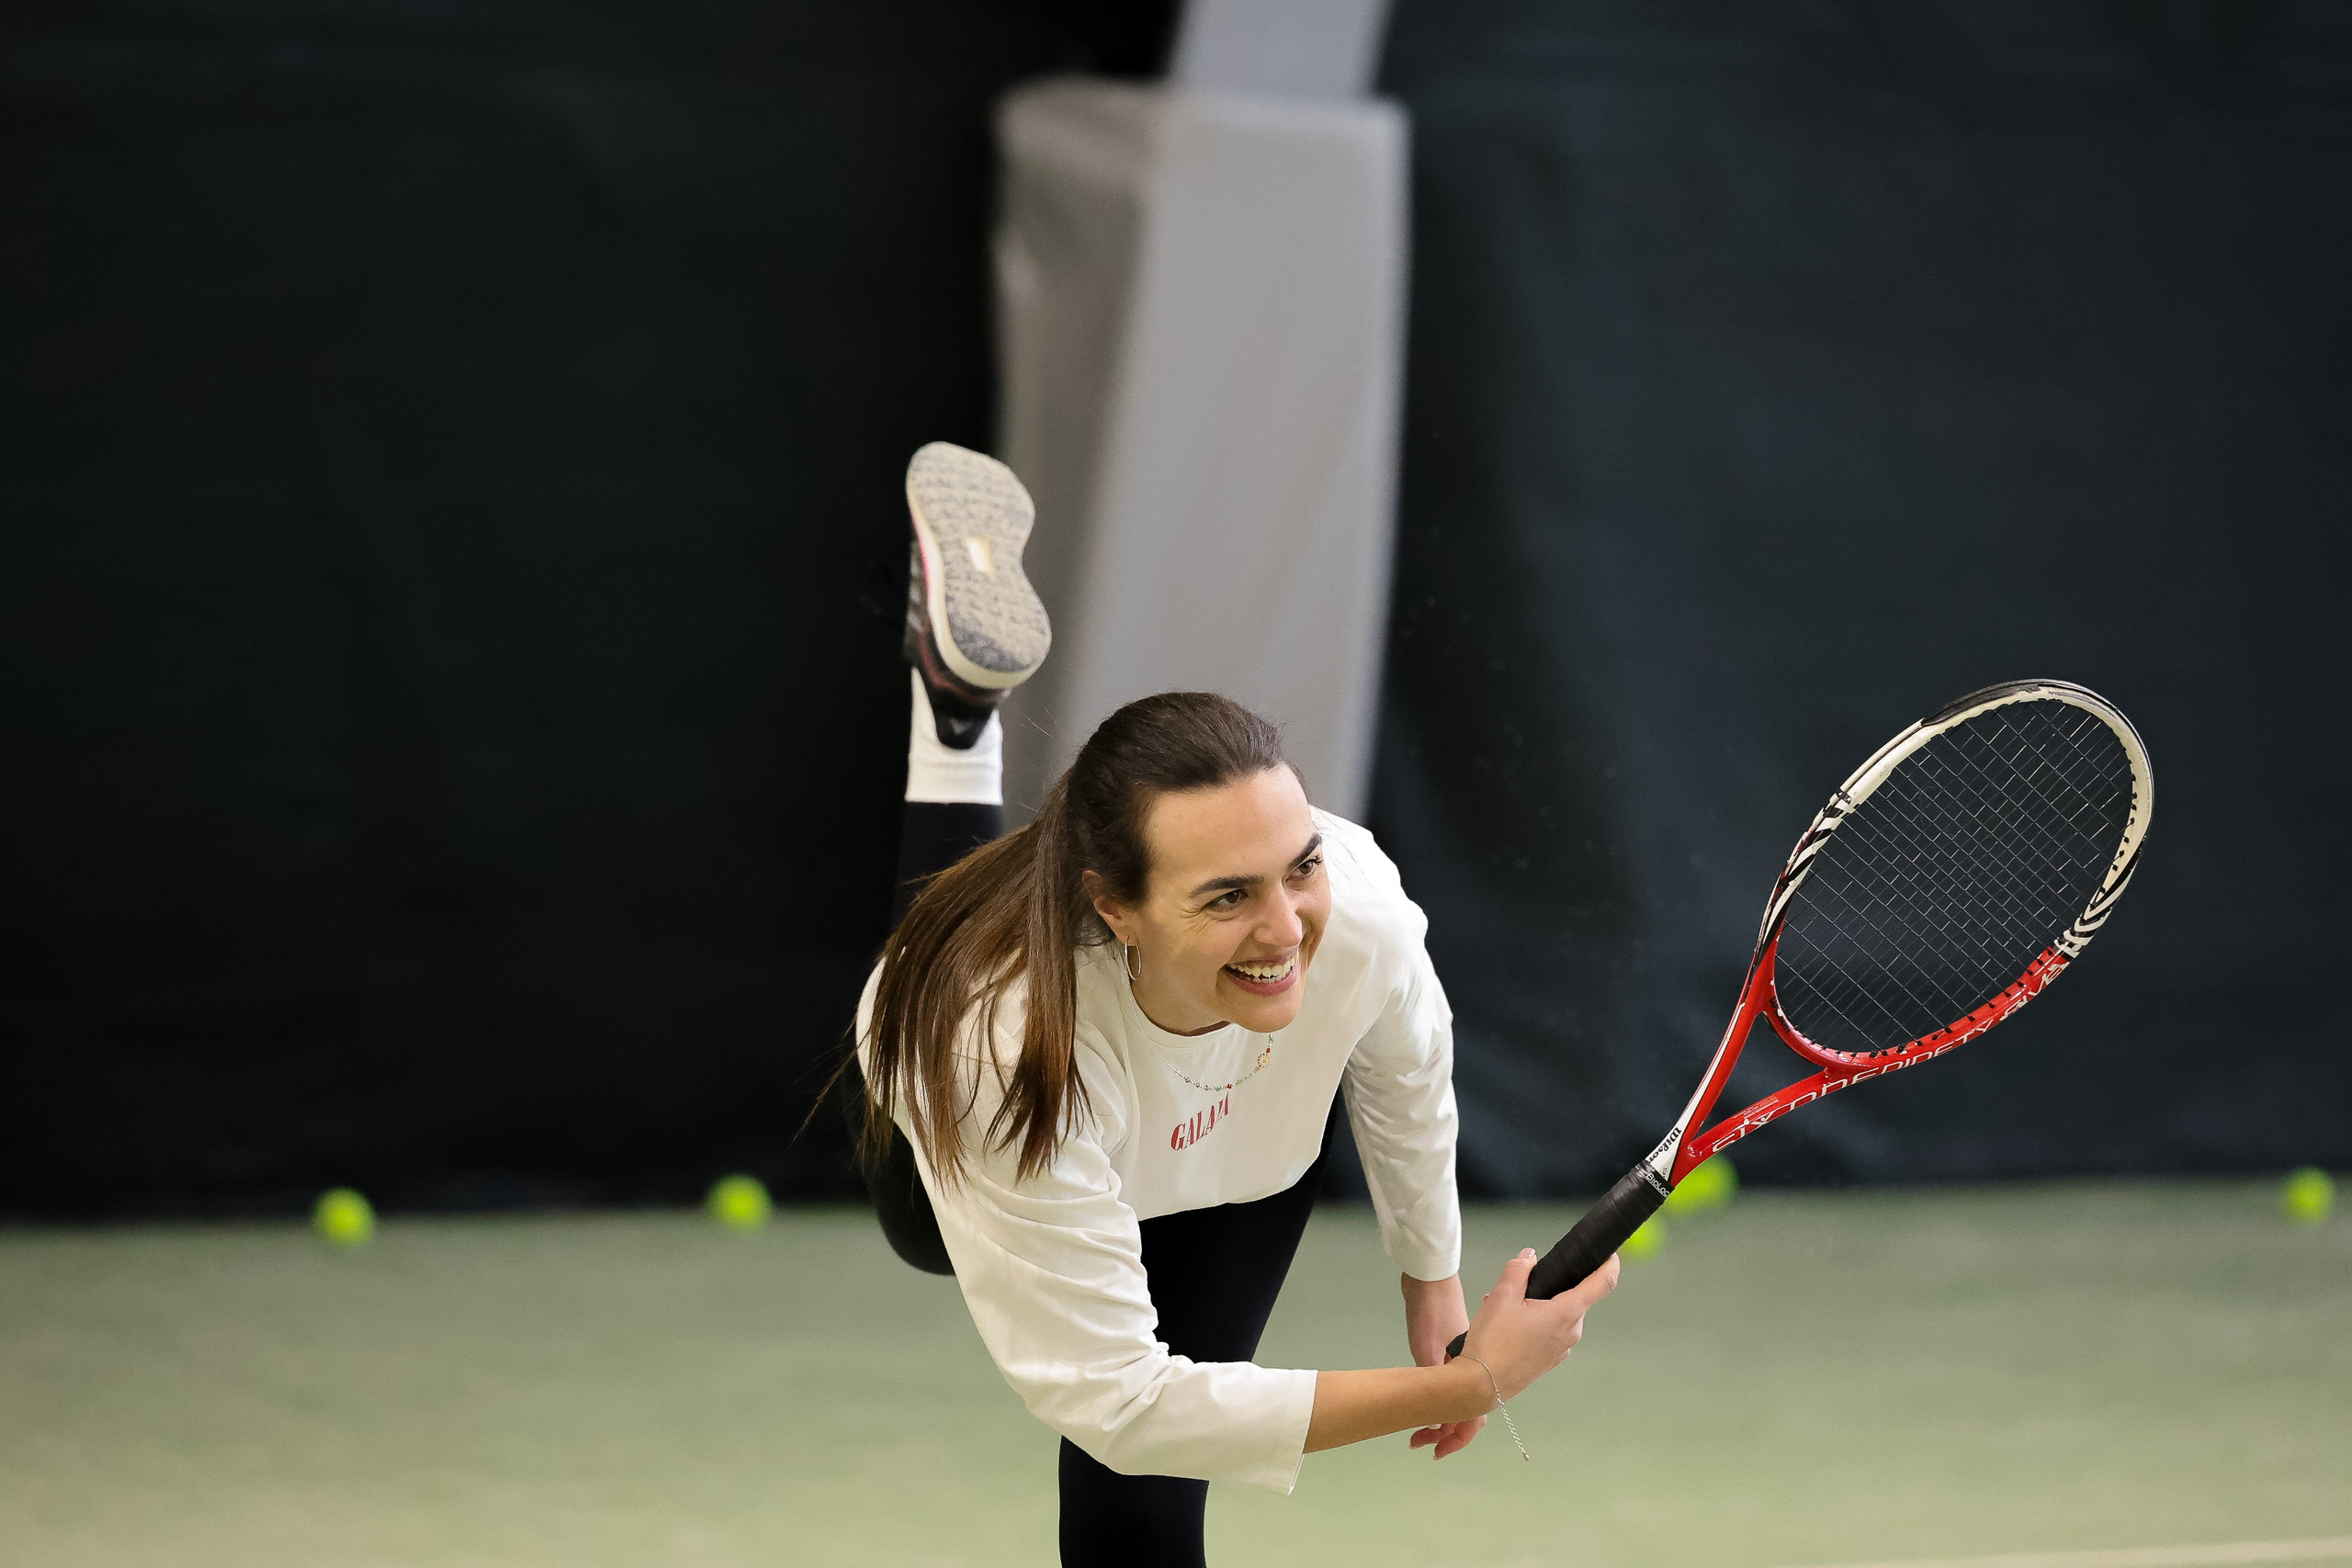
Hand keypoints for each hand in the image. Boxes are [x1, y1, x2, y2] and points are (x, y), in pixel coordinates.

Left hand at [1400, 1273, 1482, 1458]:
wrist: (1429, 1276)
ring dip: (1444, 1415)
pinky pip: (1454, 1381)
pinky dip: (1442, 1397)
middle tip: (1422, 1443)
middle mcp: (1474, 1365)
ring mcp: (1466, 1355)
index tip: (1436, 1450)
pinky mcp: (1454, 1347)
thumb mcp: (1428, 1349)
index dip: (1457, 1436)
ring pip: (1461, 1395)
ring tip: (1421, 1430)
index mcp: (1473, 1368)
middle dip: (1448, 1431)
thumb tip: (1438, 1424)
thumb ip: (1434, 1384)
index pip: (1473, 1413)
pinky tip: (1427, 1402)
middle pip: (1469, 1408)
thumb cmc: (1430, 1311)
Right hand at [1458, 1246, 1620, 1402]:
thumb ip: (1518, 1269)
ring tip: (1502, 1307)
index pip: (1602, 1284)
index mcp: (1566, 1313)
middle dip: (1549, 1284)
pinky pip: (1550, 1331)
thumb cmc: (1492, 1342)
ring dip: (1536, 1303)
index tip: (1609, 1253)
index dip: (1610, 1263)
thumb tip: (1529, 1256)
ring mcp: (1562, 1349)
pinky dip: (1533, 1321)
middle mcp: (1571, 1332)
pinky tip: (1506, 1325)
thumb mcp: (1501, 1296)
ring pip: (1558, 1313)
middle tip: (1517, 1283)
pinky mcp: (1550, 1359)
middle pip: (1573, 1296)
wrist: (1480, 1385)